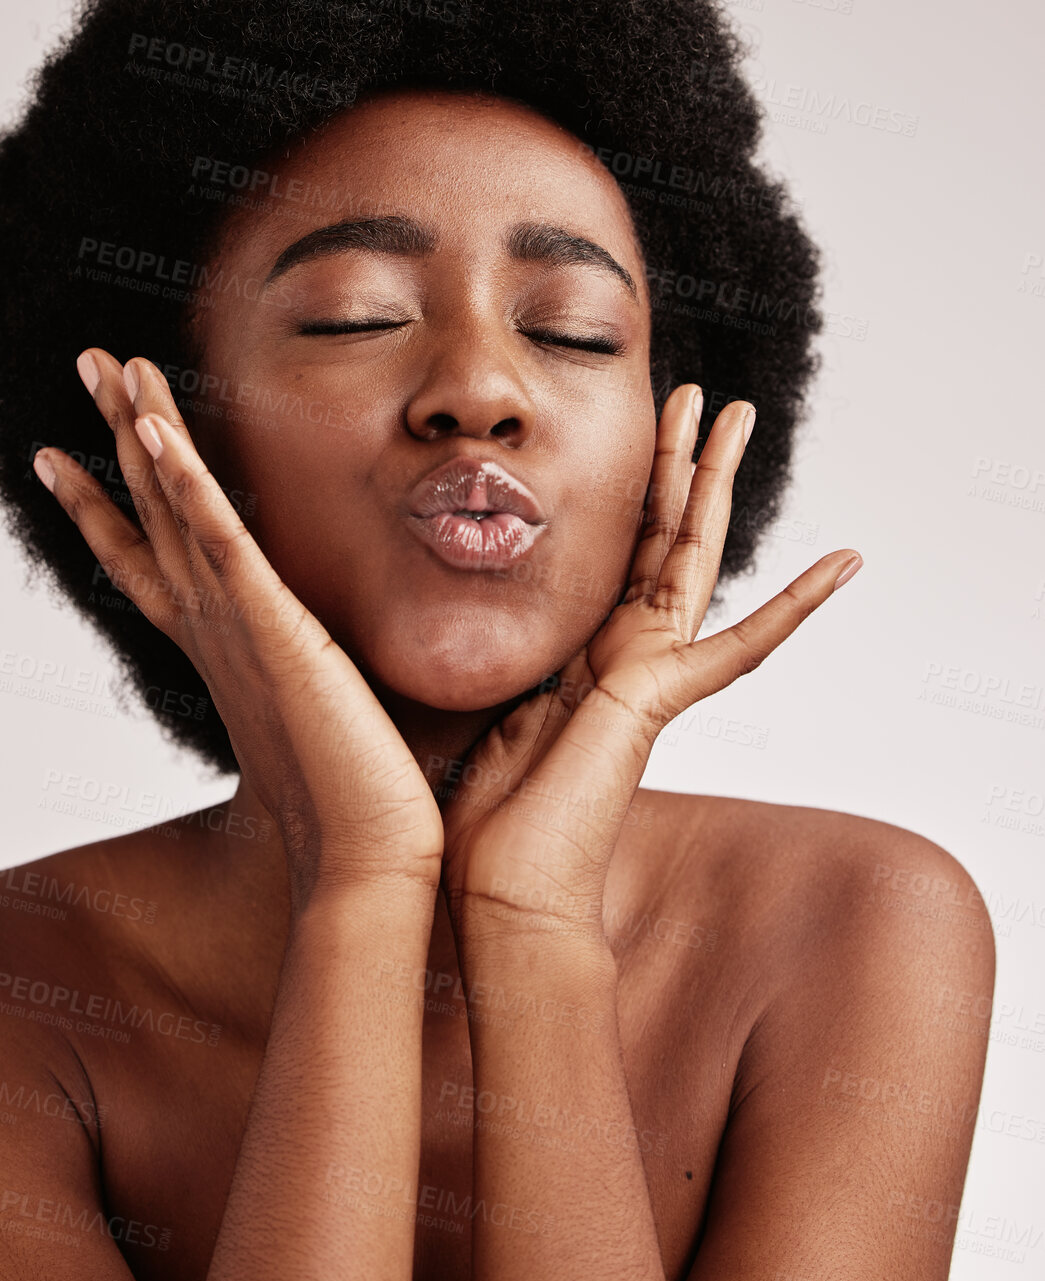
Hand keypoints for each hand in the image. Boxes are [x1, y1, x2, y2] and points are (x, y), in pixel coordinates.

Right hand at [33, 349, 443, 908]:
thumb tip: (341, 655)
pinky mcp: (273, 629)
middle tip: (90, 365)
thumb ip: (318, 667)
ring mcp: (235, 626)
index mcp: (226, 647)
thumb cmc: (357, 802)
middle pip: (150, 511)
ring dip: (140, 431)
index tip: (72, 452)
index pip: (154, 559)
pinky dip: (182, 485)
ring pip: (173, 509)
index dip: (109, 503)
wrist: (366, 860)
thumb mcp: (326, 709)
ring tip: (113, 363)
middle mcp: (214, 630)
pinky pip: (218, 542)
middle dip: (116, 434)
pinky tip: (154, 430)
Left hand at [438, 385, 862, 943]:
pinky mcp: (657, 704)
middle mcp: (621, 656)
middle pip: (661, 536)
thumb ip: (488, 644)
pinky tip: (844, 563)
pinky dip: (793, 606)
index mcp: (581, 652)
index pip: (616, 550)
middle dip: (680, 460)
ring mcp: (647, 677)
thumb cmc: (471, 807)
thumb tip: (437, 594)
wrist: (491, 886)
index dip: (633, 487)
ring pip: (692, 558)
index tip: (640, 426)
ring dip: (716, 484)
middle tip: (699, 394)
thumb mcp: (472, 694)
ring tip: (742, 414)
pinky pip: (738, 647)